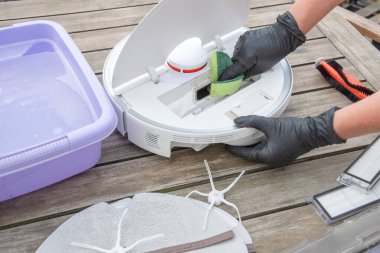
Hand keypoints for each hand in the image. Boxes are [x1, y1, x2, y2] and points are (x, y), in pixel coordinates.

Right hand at [219, 11, 305, 80]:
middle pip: (233, 62)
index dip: (225, 77)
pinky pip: (239, 47)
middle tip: (246, 69)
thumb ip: (247, 74)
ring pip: (236, 54)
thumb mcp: (262, 68)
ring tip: (252, 58)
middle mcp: (241, 47)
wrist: (282, 35)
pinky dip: (243, 51)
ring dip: (240, 58)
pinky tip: (252, 51)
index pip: (231, 70)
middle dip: (237, 66)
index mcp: (245, 57)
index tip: (220, 81)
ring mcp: (242, 40)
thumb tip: (239, 77)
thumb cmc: (275, 51)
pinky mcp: (244, 36)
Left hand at [226, 108, 344, 166]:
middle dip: (243, 145)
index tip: (226, 144)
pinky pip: (268, 148)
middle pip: (253, 153)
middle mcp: (272, 160)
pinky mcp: (284, 151)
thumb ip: (252, 122)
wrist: (314, 131)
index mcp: (267, 157)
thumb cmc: (292, 130)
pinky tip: (256, 134)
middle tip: (232, 137)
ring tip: (242, 134)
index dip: (235, 149)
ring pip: (261, 150)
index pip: (246, 154)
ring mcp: (279, 157)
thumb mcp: (269, 125)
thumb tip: (237, 121)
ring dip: (252, 143)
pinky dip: (261, 142)